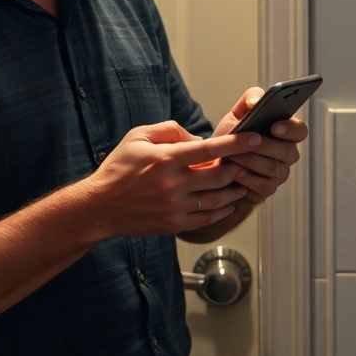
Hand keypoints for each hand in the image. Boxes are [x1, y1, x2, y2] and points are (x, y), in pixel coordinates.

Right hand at [92, 121, 248, 236]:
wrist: (99, 206)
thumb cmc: (118, 168)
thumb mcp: (138, 137)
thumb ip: (169, 131)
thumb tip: (198, 139)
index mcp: (166, 159)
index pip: (210, 149)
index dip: (236, 143)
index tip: (255, 138)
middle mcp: (173, 184)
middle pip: (220, 176)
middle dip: (237, 167)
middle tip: (244, 162)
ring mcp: (175, 207)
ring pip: (218, 199)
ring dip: (234, 190)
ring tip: (241, 183)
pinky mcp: (175, 224)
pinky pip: (207, 218)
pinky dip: (222, 210)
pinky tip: (227, 203)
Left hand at [212, 86, 307, 204]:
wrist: (216, 163)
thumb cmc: (231, 136)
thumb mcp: (237, 114)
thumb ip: (249, 99)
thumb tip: (256, 102)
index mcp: (285, 132)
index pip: (300, 130)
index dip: (290, 129)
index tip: (274, 126)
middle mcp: (287, 153)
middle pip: (286, 151)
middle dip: (262, 146)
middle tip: (243, 141)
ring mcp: (280, 173)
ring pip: (272, 167)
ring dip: (250, 160)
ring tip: (232, 155)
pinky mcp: (268, 189)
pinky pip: (262, 185)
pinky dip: (246, 177)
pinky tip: (234, 171)